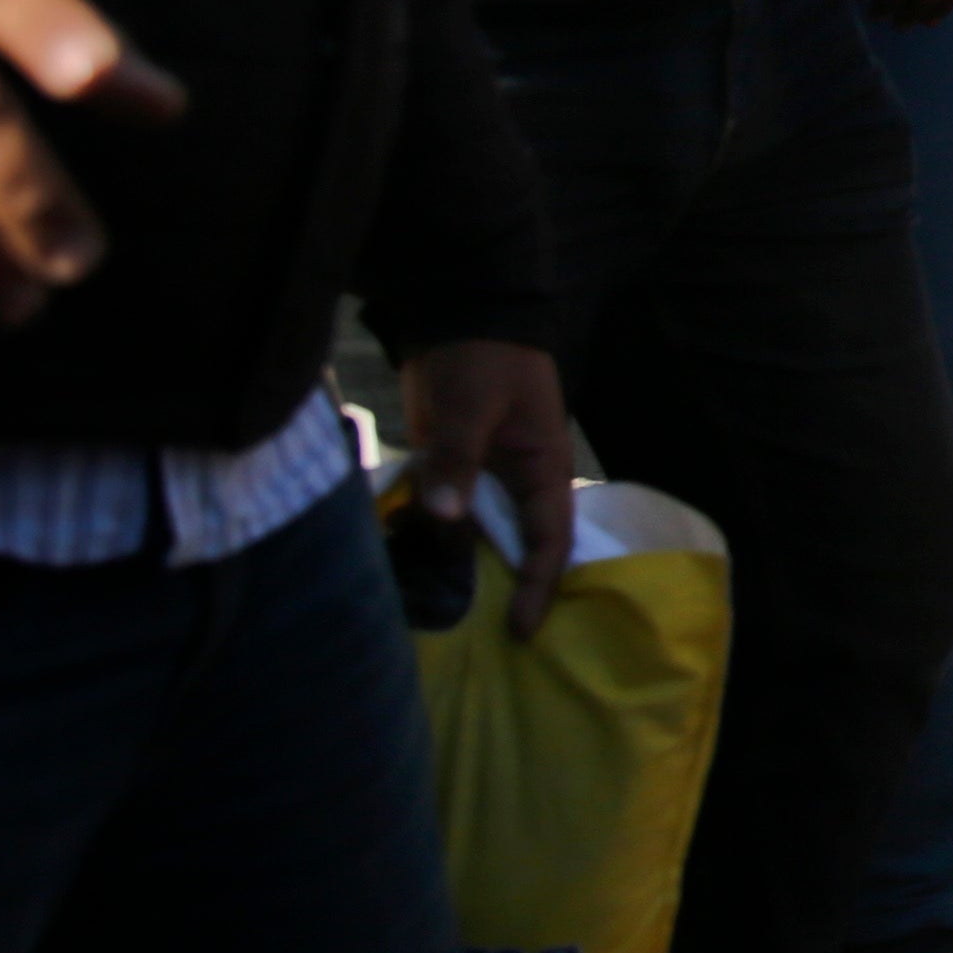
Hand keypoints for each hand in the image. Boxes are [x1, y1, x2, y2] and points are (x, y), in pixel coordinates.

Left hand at [396, 335, 575, 636]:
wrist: (458, 312)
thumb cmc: (482, 356)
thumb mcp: (472, 406)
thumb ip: (457, 459)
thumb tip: (443, 519)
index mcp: (542, 470)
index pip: (549, 540)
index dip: (539, 587)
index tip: (521, 630)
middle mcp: (515, 483)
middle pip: (513, 549)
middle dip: (500, 594)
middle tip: (473, 640)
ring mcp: (480, 477)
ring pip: (473, 537)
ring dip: (455, 571)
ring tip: (434, 618)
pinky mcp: (448, 469)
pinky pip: (441, 516)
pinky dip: (426, 540)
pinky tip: (402, 567)